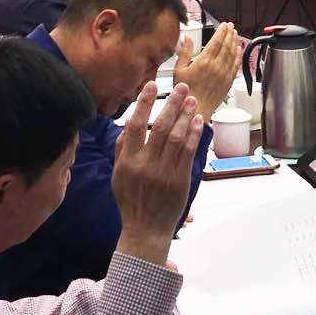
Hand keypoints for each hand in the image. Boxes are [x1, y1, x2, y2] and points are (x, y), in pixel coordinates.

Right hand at [113, 82, 205, 265]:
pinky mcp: (180, 180)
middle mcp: (146, 166)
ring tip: (192, 100)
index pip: (136, 125)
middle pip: (161, 127)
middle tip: (182, 86)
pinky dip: (194, 135)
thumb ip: (122, 148)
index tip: (152, 85)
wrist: (145, 229)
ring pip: (178, 137)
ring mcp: (164, 173)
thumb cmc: (131, 200)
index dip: (144, 103)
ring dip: (186, 116)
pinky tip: (198, 121)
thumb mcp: (118, 175)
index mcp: (128, 162)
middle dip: (173, 103)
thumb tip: (130, 121)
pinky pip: (189, 152)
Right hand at [173, 21, 240, 119]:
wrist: (195, 109)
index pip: (216, 41)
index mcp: (203, 62)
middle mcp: (216, 67)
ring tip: (234, 33)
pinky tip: (238, 49)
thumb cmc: (185, 92)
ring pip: (232, 53)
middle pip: (226, 45)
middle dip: (229, 33)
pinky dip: (238, 55)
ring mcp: (224, 74)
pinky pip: (236, 65)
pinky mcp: (228, 81)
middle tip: (230, 26)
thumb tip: (187, 39)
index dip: (221, 31)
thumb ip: (184, 52)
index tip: (223, 24)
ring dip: (234, 41)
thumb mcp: (178, 70)